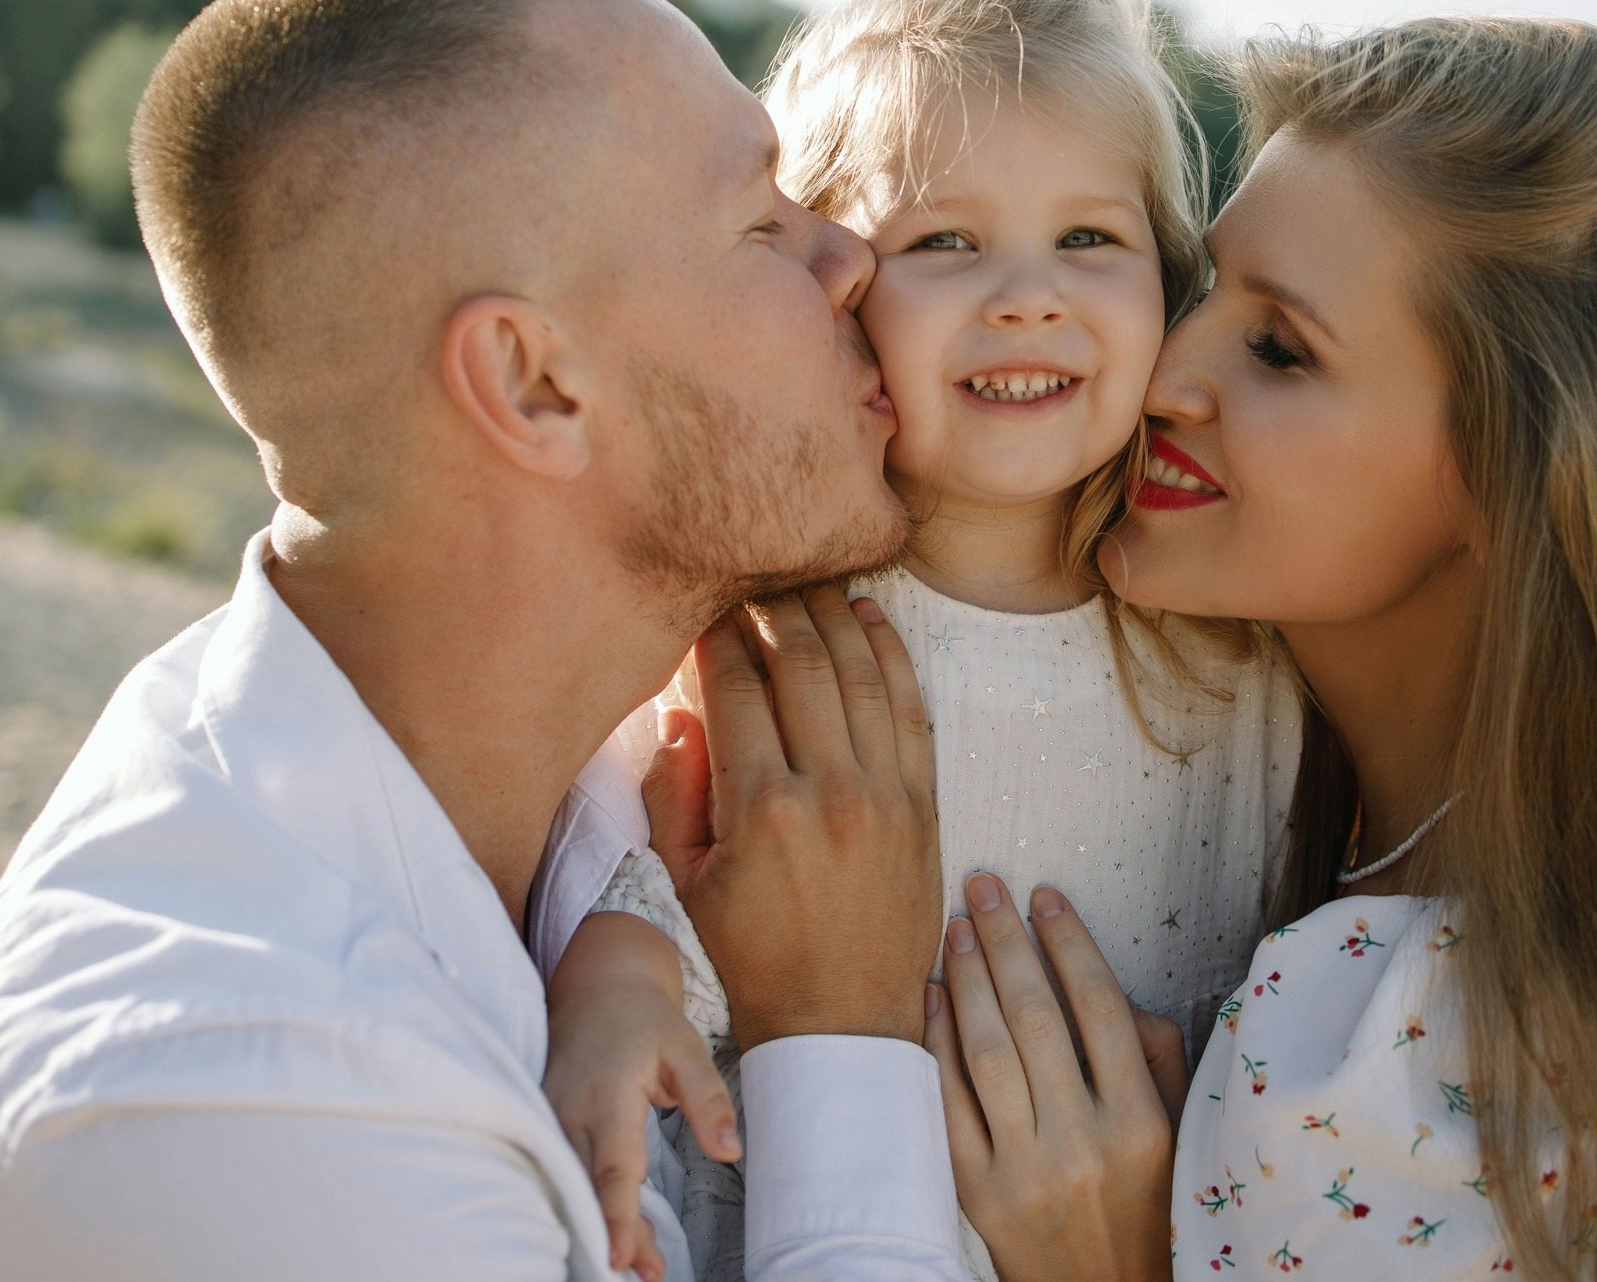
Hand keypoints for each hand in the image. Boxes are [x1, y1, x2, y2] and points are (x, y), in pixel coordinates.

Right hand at [543, 912, 737, 1281]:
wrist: (596, 984)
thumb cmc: (645, 1019)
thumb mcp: (687, 1048)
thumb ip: (707, 1100)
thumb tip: (730, 1152)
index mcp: (607, 1096)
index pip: (612, 1167)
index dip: (616, 1214)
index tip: (623, 1256)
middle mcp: (570, 1112)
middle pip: (589, 1188)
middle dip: (614, 1234)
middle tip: (646, 1273)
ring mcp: (551, 1118)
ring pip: (573, 1183)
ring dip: (601, 1224)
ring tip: (639, 1265)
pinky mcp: (546, 1123)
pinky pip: (564, 1170)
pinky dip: (585, 1201)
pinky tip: (609, 1232)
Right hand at [653, 585, 938, 1049]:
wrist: (841, 1019)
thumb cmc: (752, 953)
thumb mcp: (687, 880)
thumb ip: (673, 790)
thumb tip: (681, 710)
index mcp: (761, 810)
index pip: (736, 688)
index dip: (717, 637)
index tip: (705, 607)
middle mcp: (829, 792)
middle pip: (801, 664)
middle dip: (774, 608)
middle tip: (755, 576)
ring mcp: (885, 795)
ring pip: (860, 674)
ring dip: (833, 616)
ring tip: (809, 579)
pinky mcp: (923, 805)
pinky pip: (911, 709)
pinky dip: (892, 656)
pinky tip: (870, 618)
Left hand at [924, 875, 1176, 1281]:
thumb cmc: (1150, 1211)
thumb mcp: (1182, 1136)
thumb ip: (1157, 1057)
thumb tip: (1107, 987)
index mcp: (1142, 1125)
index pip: (1100, 1009)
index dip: (1069, 943)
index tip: (1046, 897)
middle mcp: (1082, 1145)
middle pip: (1035, 1017)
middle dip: (1005, 940)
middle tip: (984, 887)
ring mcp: (1024, 1171)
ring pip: (987, 1052)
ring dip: (967, 980)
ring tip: (957, 929)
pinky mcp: (978, 1194)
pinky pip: (950, 1102)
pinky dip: (938, 1042)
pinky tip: (934, 997)